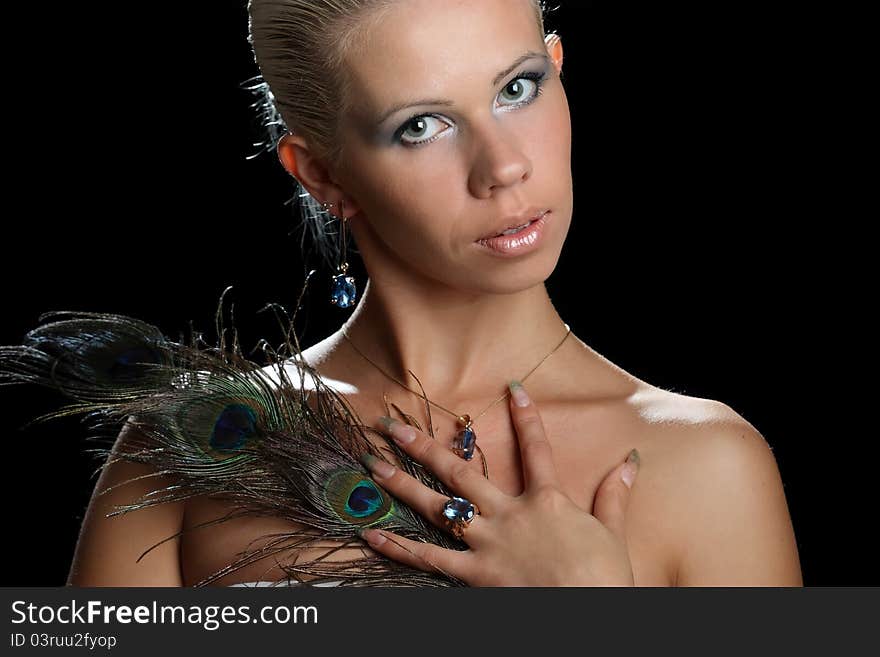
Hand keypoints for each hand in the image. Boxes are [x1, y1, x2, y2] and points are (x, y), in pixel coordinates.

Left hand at [357, 381, 640, 585]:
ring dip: (402, 485)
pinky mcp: (475, 577)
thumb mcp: (613, 534)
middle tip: (393, 425)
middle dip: (424, 446)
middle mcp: (510, 515)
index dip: (526, 418)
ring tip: (372, 466)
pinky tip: (372, 532)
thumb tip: (631, 460)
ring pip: (436, 508)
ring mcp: (488, 545)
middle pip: (460, 473)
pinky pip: (430, 560)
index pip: (536, 450)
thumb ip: (614, 495)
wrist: (589, 618)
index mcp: (547, 502)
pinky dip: (399, 548)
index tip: (512, 388)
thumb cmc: (604, 581)